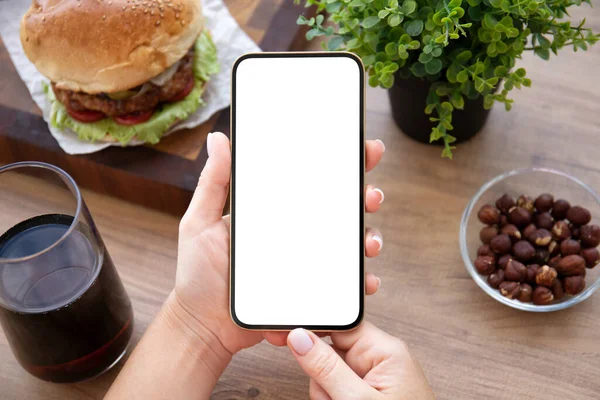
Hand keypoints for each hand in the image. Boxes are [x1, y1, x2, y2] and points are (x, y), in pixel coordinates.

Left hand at [169, 132, 386, 355]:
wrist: (204, 326)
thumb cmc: (198, 274)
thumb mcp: (200, 222)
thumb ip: (213, 182)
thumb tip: (219, 138)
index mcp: (275, 212)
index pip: (312, 180)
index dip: (341, 163)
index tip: (364, 150)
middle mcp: (296, 232)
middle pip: (339, 209)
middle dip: (365, 196)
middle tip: (370, 196)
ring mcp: (305, 261)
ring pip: (348, 244)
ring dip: (369, 237)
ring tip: (369, 242)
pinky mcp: (310, 290)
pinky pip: (342, 284)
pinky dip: (360, 281)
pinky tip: (365, 280)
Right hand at [287, 322, 435, 399]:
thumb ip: (327, 368)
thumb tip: (300, 336)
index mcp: (386, 349)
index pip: (340, 323)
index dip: (313, 331)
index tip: (290, 340)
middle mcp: (381, 357)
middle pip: (331, 350)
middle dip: (323, 376)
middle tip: (330, 398)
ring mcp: (375, 375)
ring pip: (329, 373)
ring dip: (327, 394)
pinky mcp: (369, 390)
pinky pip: (338, 386)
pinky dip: (333, 399)